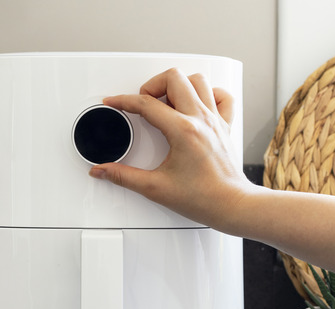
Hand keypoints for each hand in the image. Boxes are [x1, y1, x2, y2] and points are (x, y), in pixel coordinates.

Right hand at [89, 68, 251, 230]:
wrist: (231, 205)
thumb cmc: (203, 198)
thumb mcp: (155, 187)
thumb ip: (124, 176)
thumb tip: (103, 170)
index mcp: (183, 131)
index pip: (147, 104)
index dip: (124, 100)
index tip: (114, 102)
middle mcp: (201, 120)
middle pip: (174, 78)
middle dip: (152, 85)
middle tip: (143, 101)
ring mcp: (215, 120)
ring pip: (198, 80)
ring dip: (178, 85)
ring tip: (165, 100)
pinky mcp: (225, 126)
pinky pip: (221, 96)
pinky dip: (207, 93)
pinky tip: (195, 104)